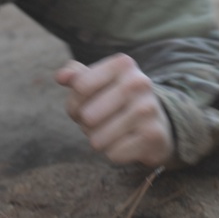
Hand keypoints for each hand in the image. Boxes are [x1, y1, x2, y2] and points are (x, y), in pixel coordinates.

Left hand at [55, 53, 173, 167]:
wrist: (157, 123)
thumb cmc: (117, 99)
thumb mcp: (98, 81)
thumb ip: (75, 75)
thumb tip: (60, 77)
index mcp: (123, 63)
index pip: (80, 86)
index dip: (75, 101)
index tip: (85, 103)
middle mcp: (139, 82)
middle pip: (87, 115)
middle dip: (85, 124)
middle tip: (97, 121)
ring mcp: (148, 109)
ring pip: (98, 138)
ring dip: (98, 140)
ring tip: (111, 131)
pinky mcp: (153, 136)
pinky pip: (113, 153)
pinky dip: (114, 152)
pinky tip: (126, 142)